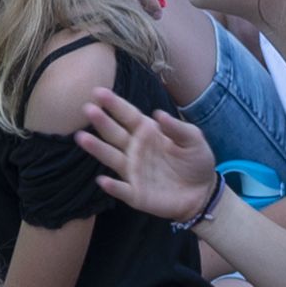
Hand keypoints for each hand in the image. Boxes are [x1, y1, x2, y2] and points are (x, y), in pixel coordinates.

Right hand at [73, 90, 222, 223]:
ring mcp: (133, 172)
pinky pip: (122, 189)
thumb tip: (158, 114)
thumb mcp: (194, 140)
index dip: (114, 104)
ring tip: (82, 138)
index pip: (127, 115)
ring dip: (97, 149)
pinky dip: (112, 186)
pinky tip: (102, 180)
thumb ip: (177, 127)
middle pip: (114, 133)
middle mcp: (134, 149)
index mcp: (146, 132)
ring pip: (111, 158)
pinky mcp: (136, 194)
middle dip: (101, 121)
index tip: (98, 92)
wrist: (203, 192)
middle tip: (88, 109)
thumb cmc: (196, 161)